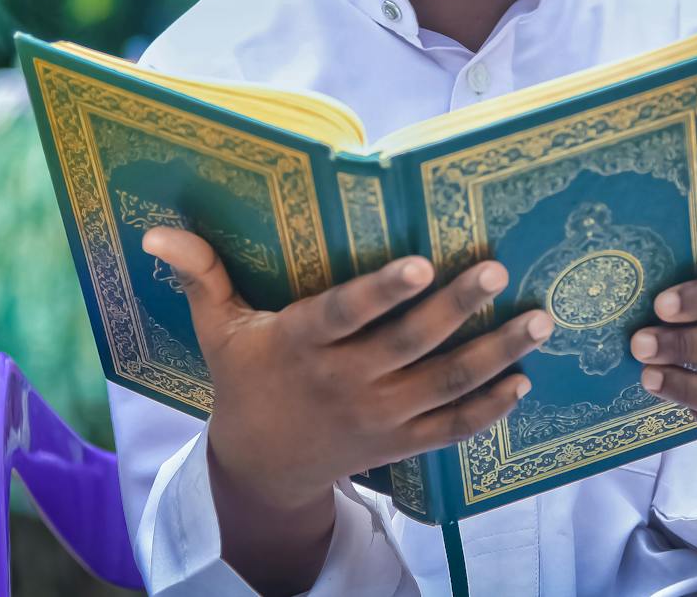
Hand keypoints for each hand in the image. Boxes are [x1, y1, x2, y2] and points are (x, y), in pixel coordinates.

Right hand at [142, 228, 551, 590]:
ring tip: (539, 320)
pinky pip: (452, 430)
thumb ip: (200, 273)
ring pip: (444, 384)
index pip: (345, 314)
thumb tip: (158, 230)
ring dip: (495, 353)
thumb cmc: (244, 379)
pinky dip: (490, 410)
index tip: (420, 263)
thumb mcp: (217, 328)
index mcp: (301, 345)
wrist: (260, 467)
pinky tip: (523, 381)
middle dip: (456, 309)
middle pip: (409, 345)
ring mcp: (377, 416)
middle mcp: (344, 381)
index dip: (381, 292)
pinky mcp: (399, 441)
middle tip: (496, 271)